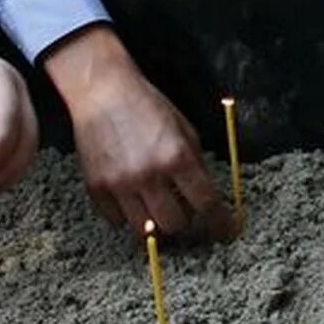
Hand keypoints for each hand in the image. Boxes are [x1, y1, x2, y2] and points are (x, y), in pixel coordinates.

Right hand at [43, 27, 235, 239]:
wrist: (102, 91)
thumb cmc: (146, 105)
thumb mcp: (184, 128)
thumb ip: (196, 164)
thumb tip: (207, 198)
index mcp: (177, 156)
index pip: (207, 203)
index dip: (221, 223)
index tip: (226, 232)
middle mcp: (149, 174)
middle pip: (175, 224)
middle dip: (184, 220)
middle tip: (182, 208)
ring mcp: (120, 184)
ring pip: (145, 231)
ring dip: (156, 223)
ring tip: (156, 205)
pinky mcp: (96, 188)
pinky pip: (117, 222)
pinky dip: (128, 216)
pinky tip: (131, 198)